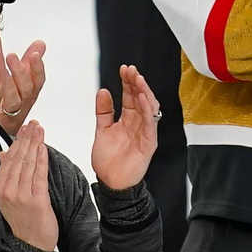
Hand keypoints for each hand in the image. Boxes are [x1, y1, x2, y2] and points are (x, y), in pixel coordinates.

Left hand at [0, 40, 45, 135]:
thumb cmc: (6, 103)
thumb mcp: (18, 79)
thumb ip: (28, 62)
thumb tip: (40, 43)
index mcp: (28, 94)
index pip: (38, 81)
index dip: (38, 68)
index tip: (35, 54)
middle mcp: (23, 105)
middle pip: (29, 89)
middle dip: (23, 71)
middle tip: (13, 56)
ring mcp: (12, 114)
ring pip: (17, 99)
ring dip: (12, 82)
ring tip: (5, 65)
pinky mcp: (1, 122)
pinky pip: (2, 110)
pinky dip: (1, 96)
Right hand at [0, 121, 57, 251]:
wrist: (31, 244)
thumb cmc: (23, 218)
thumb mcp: (8, 196)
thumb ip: (7, 174)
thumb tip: (4, 153)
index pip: (9, 159)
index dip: (18, 141)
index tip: (25, 127)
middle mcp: (7, 190)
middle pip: (18, 158)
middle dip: (27, 138)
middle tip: (34, 124)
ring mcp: (21, 196)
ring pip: (28, 164)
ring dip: (35, 144)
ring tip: (40, 130)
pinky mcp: (36, 200)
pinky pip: (39, 176)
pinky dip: (42, 160)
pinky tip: (44, 148)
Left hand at [91, 64, 159, 190]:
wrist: (111, 183)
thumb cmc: (109, 160)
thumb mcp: (102, 130)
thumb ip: (103, 112)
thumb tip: (103, 91)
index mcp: (128, 119)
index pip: (131, 96)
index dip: (128, 82)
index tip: (123, 69)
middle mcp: (138, 123)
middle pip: (141, 98)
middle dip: (136, 83)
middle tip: (131, 70)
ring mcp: (145, 132)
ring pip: (149, 108)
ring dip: (144, 93)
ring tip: (138, 80)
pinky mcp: (149, 143)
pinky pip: (150, 125)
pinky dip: (147, 111)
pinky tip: (143, 99)